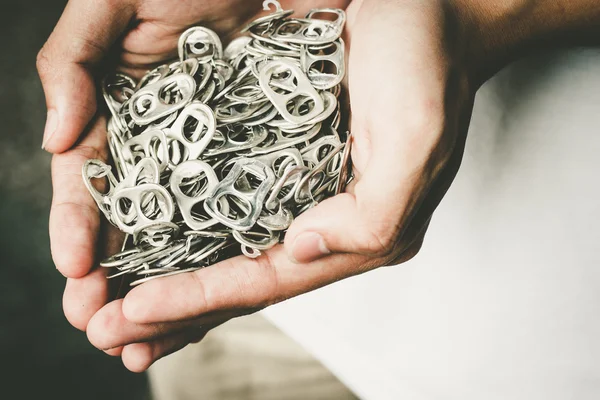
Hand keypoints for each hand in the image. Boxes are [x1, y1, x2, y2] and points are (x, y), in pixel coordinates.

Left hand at [82, 0, 478, 371]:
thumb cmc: (428, 69)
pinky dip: (184, 234)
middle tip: (106, 333)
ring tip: (111, 314)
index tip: (135, 312)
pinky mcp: (283, 162)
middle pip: (241, 279)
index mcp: (360, 230)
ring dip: (171, 282)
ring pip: (226, 251)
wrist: (431, 17)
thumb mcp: (416, 141)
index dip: (202, 297)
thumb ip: (373, 213)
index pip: (269, 277)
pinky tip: (146, 248)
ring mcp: (301, 194)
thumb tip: (303, 248)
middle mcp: (326, 223)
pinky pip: (225, 206)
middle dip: (174, 310)